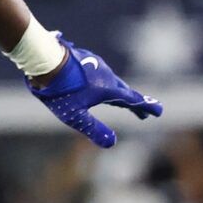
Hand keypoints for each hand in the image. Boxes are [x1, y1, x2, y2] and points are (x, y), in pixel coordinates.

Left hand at [28, 33, 162, 147]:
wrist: (44, 61)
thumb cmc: (59, 91)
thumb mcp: (75, 116)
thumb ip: (94, 130)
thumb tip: (112, 144)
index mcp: (108, 89)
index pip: (133, 100)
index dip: (146, 106)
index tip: (159, 111)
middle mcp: (106, 75)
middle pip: (124, 92)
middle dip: (134, 104)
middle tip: (142, 114)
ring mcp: (96, 65)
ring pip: (112, 81)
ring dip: (119, 92)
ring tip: (121, 102)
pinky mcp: (85, 58)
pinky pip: (100, 73)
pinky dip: (105, 83)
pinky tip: (97, 84)